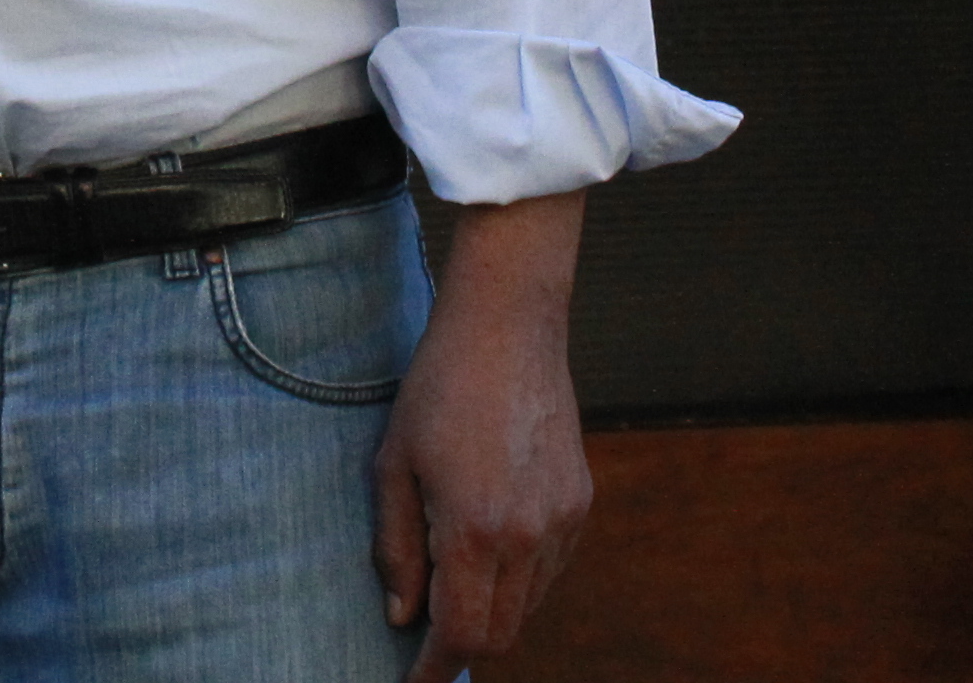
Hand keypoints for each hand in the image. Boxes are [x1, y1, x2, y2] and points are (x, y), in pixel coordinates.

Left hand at [373, 187, 590, 678]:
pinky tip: (489, 537)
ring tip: (452, 569)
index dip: (434, 669)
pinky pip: (550, 568)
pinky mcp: (580, 502)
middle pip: (501, 634)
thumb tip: (402, 616)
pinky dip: (519, 576)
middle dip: (461, 642)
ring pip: (528, 606)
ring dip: (491, 608)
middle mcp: (530, 535)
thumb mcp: (392, 465)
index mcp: (476, 529)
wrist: (508, 325)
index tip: (413, 682)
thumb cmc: (438, 387)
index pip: (462, 635)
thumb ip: (395, 549)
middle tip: (424, 626)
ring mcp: (563, 520)